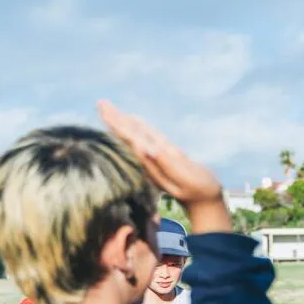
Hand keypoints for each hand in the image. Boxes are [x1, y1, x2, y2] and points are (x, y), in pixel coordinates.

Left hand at [97, 100, 222, 207]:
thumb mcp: (186, 178)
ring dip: (121, 124)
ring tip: (109, 109)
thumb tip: (150, 149)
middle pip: (128, 137)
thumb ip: (168, 164)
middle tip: (101, 103)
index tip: (106, 112)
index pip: (131, 140)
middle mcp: (150, 160)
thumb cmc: (198, 187)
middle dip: (114, 120)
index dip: (118, 125)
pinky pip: (144, 142)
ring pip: (134, 139)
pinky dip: (136, 131)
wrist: (202, 200)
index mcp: (153, 162)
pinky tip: (131, 122)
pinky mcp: (161, 160)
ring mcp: (154, 160)